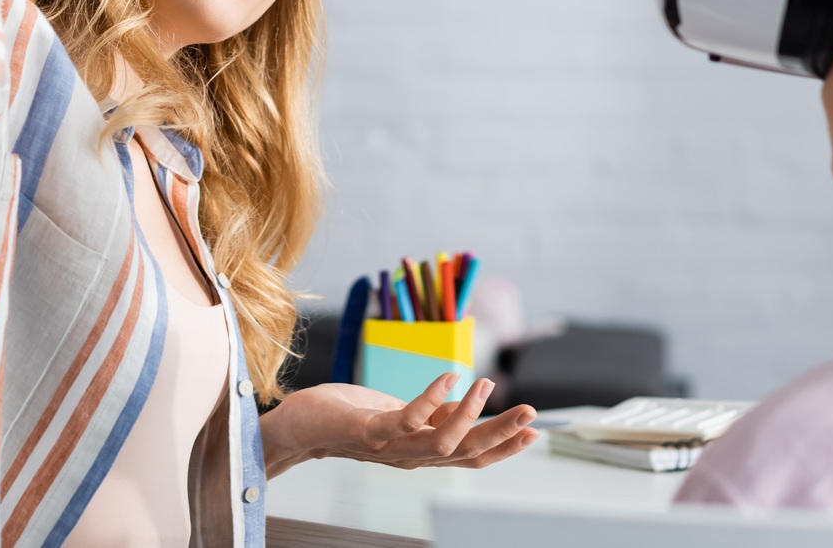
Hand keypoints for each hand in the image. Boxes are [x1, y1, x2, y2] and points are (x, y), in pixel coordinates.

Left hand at [258, 375, 538, 477]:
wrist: (299, 426)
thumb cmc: (349, 416)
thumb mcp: (399, 414)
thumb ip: (432, 414)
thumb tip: (465, 404)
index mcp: (422, 450)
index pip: (471, 456)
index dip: (504, 447)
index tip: (533, 431)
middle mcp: (411, 455)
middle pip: (467, 453)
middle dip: (501, 434)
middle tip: (530, 414)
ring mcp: (391, 446)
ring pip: (443, 443)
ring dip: (470, 415)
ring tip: (486, 384)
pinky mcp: (369, 430)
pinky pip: (407, 419)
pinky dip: (432, 397)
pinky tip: (450, 376)